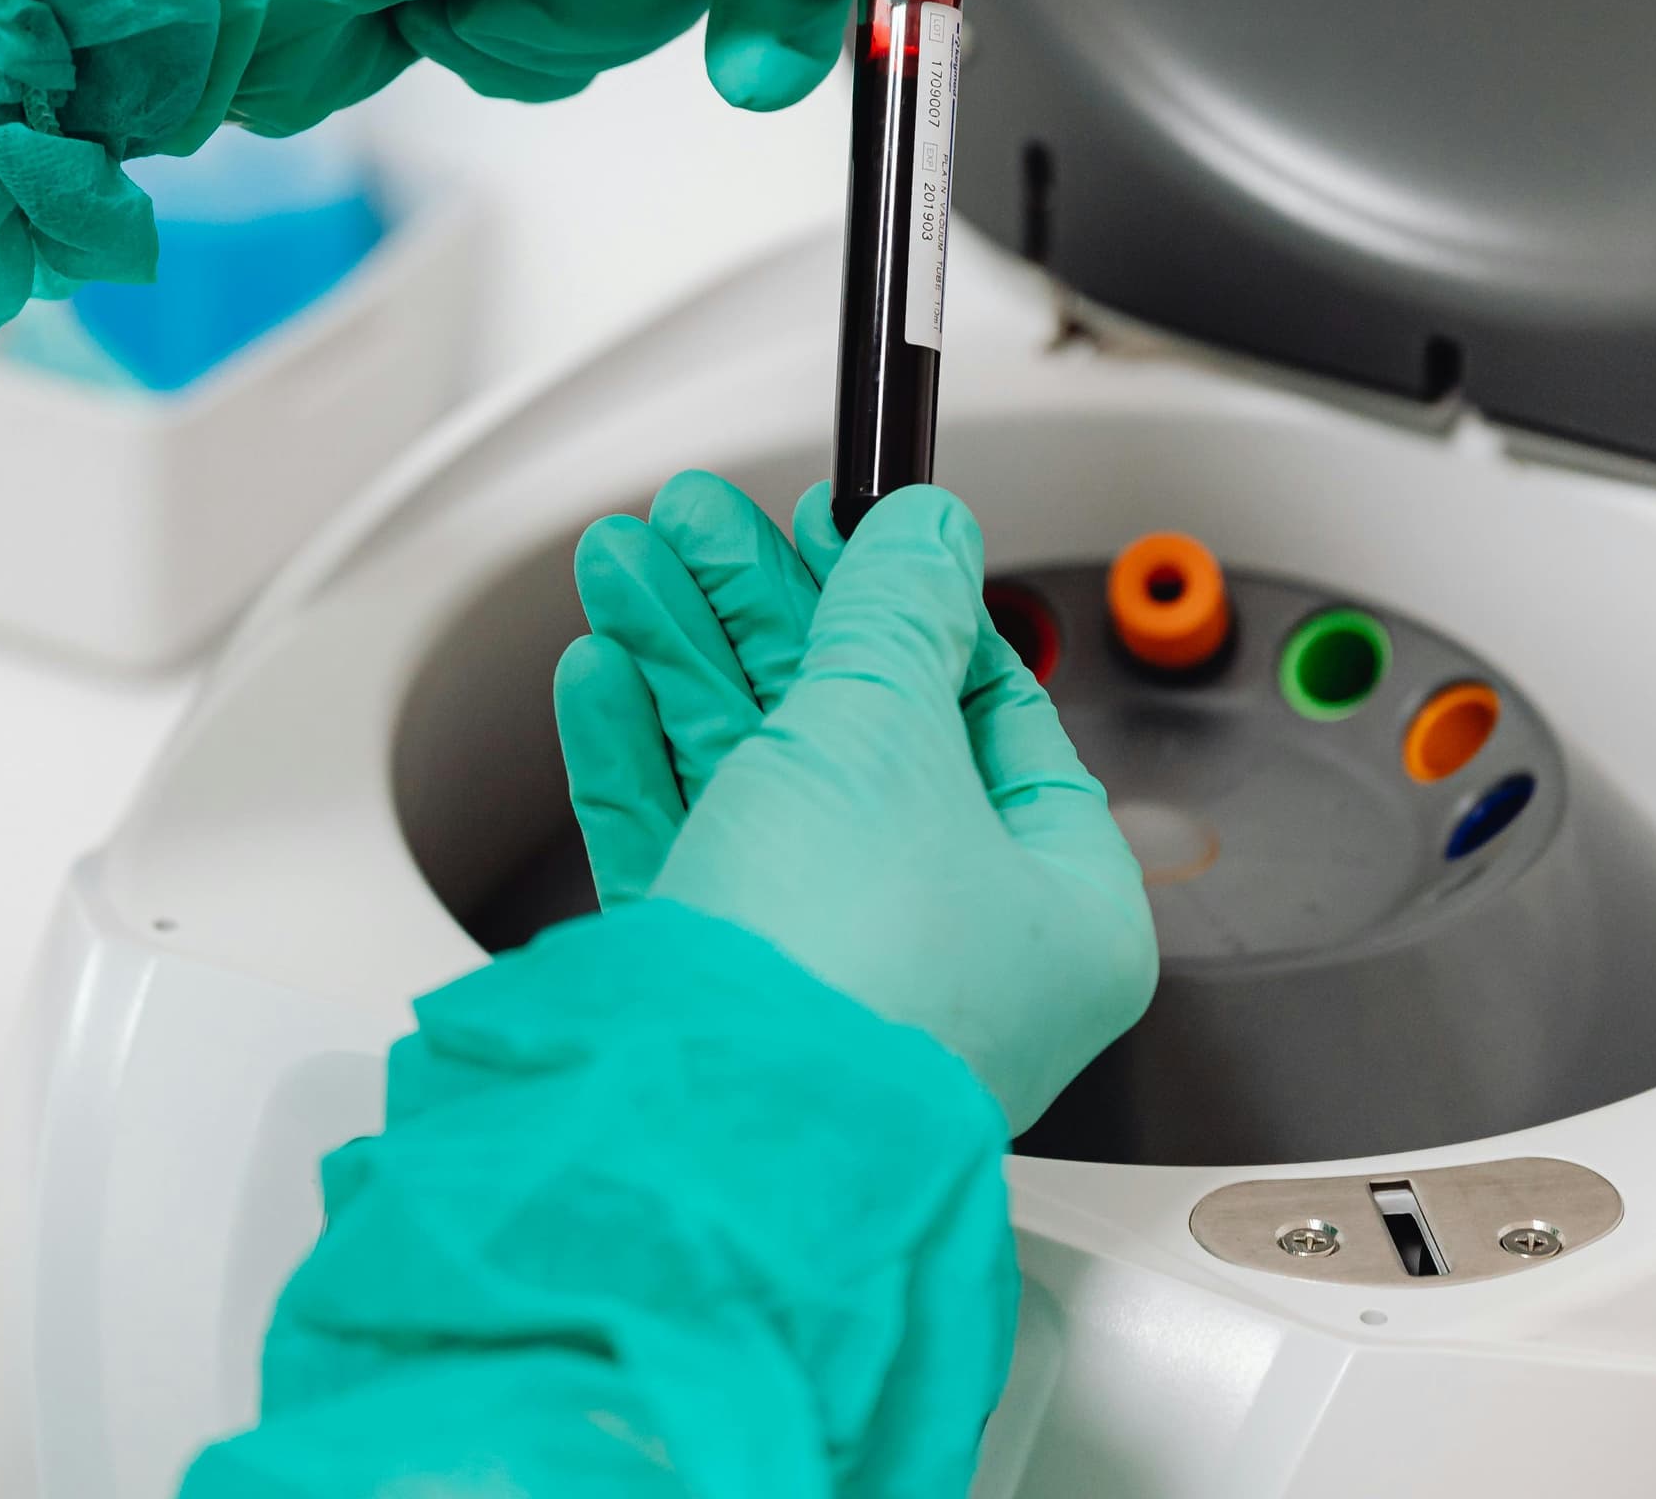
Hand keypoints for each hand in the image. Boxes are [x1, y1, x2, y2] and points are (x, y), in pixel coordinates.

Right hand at [555, 472, 1156, 1131]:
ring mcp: (828, 974)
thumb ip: (895, 614)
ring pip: (755, 779)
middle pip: (854, 732)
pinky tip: (602, 677)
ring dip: (681, 659)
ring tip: (626, 566)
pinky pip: (686, 848)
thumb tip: (926, 535)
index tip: (840, 532)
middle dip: (756, 614)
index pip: (993, 716)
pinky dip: (639, 756)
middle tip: (696, 524)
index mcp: (1053, 904)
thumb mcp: (886, 731)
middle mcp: (949, 949)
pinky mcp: (721, 997)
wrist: (714, 1130)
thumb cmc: (848, 971)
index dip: (907, 607)